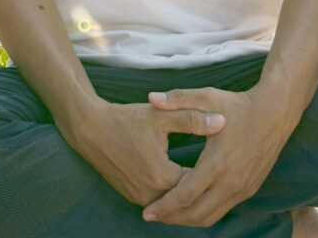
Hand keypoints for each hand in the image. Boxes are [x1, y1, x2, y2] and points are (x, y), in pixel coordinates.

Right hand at [69, 98, 225, 209]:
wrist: (91, 129)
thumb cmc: (126, 120)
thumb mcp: (161, 116)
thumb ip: (192, 119)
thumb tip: (222, 121)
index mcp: (162, 175)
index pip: (197, 183)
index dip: (212, 173)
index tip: (226, 160)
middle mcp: (151, 193)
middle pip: (185, 197)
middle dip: (202, 186)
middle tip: (221, 176)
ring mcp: (140, 198)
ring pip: (172, 202)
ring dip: (186, 192)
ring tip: (206, 181)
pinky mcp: (132, 196)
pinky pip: (159, 200)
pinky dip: (171, 194)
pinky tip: (184, 183)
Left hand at [141, 86, 289, 227]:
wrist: (275, 112)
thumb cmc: (239, 104)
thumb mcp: (208, 97)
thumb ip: (178, 98)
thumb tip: (150, 97)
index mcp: (217, 162)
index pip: (185, 195)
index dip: (164, 206)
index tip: (147, 212)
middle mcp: (230, 182)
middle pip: (196, 213)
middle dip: (172, 218)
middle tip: (152, 215)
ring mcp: (242, 188)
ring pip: (210, 216)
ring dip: (188, 220)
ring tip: (169, 215)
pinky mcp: (249, 189)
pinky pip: (223, 210)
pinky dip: (204, 213)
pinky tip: (192, 206)